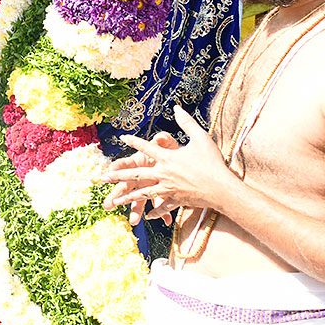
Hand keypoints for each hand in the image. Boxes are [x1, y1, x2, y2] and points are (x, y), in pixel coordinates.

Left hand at [102, 106, 233, 221]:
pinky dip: (156, 212)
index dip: (134, 141)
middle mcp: (163, 174)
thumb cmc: (213, 162)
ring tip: (115, 202)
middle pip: (135, 175)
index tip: (122, 137)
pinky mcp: (176, 201)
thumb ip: (186, 122)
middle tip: (102, 178)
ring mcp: (168, 189)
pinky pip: (163, 207)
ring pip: (144, 194)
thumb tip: (176, 108)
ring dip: (128, 199)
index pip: (146, 147)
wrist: (222, 188)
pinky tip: (148, 217)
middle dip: (117, 176)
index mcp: (167, 158)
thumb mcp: (201, 138)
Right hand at [102, 133, 180, 225]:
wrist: (182, 161)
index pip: (124, 164)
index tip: (108, 172)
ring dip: (136, 210)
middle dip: (116, 196)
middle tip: (108, 205)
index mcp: (138, 163)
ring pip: (140, 199)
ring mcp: (149, 186)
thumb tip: (160, 137)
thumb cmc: (170, 150)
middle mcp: (140, 176)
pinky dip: (164, 213)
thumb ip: (163, 140)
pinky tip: (167, 221)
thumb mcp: (167, 143)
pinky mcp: (161, 193)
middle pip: (125, 186)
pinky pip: (161, 205)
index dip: (116, 168)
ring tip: (134, 221)